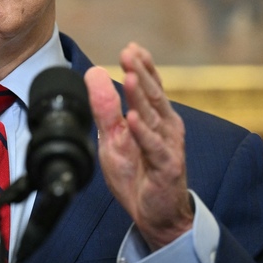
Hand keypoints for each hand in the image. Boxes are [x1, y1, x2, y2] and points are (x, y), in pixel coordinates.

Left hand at [84, 43, 193, 250]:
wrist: (155, 214)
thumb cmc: (137, 173)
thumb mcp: (113, 137)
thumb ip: (105, 108)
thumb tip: (94, 74)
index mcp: (155, 117)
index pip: (150, 87)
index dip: (142, 66)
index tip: (131, 47)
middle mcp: (166, 127)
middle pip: (153, 95)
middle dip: (141, 72)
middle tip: (129, 53)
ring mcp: (168, 146)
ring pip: (153, 116)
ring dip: (141, 95)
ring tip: (131, 76)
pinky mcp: (166, 166)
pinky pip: (154, 147)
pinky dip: (143, 132)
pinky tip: (133, 119)